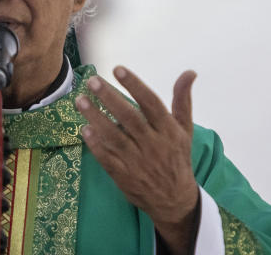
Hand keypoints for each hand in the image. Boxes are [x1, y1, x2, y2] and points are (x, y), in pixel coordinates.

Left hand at [76, 67, 198, 252]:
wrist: (175, 200)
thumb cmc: (177, 157)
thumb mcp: (185, 129)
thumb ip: (183, 100)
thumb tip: (190, 72)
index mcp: (168, 130)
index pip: (151, 103)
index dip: (135, 85)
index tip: (117, 69)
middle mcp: (153, 144)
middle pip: (129, 117)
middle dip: (110, 98)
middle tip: (92, 81)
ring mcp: (137, 161)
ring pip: (114, 137)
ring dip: (96, 118)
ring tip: (80, 101)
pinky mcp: (124, 175)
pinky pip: (107, 158)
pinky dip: (96, 145)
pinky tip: (84, 130)